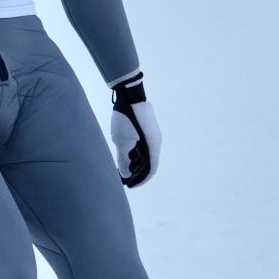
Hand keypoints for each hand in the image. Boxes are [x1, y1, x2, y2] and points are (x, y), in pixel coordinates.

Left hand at [110, 72, 159, 187]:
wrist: (130, 93)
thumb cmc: (125, 118)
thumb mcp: (121, 140)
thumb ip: (123, 158)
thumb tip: (125, 173)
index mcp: (153, 146)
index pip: (150, 169)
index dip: (141, 179)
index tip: (130, 185)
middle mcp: (156, 141)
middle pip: (149, 162)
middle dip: (137, 171)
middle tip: (123, 177)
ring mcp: (153, 133)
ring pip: (146, 153)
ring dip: (135, 161)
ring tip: (122, 166)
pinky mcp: (147, 128)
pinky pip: (144, 144)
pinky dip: (136, 151)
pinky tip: (124, 152)